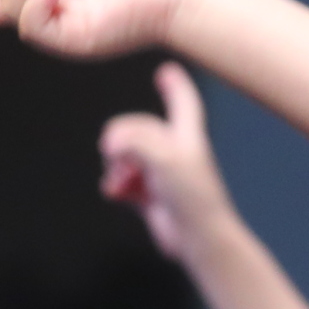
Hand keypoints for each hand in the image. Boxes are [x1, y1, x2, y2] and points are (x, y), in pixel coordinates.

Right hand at [99, 63, 233, 259]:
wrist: (198, 239)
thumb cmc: (192, 197)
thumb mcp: (164, 158)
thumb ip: (134, 141)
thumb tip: (110, 144)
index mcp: (187, 135)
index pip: (183, 101)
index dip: (176, 84)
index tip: (168, 70)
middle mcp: (174, 151)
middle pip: (136, 128)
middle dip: (120, 140)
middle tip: (114, 153)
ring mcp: (160, 173)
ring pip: (124, 156)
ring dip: (115, 166)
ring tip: (123, 179)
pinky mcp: (150, 195)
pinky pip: (121, 182)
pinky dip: (115, 185)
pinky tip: (116, 194)